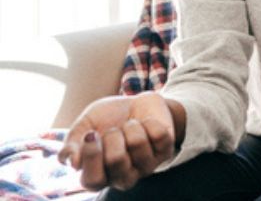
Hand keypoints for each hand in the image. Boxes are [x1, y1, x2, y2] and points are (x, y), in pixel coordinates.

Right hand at [57, 92, 178, 190]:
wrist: (135, 102)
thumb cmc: (106, 119)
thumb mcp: (84, 126)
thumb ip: (72, 144)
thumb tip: (73, 162)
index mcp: (99, 176)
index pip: (92, 181)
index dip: (91, 155)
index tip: (91, 134)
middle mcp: (122, 177)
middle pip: (116, 160)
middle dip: (113, 135)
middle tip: (114, 130)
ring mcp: (146, 167)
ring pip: (138, 143)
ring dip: (131, 126)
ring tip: (131, 126)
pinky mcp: (165, 152)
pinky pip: (158, 134)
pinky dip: (149, 121)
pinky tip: (147, 124)